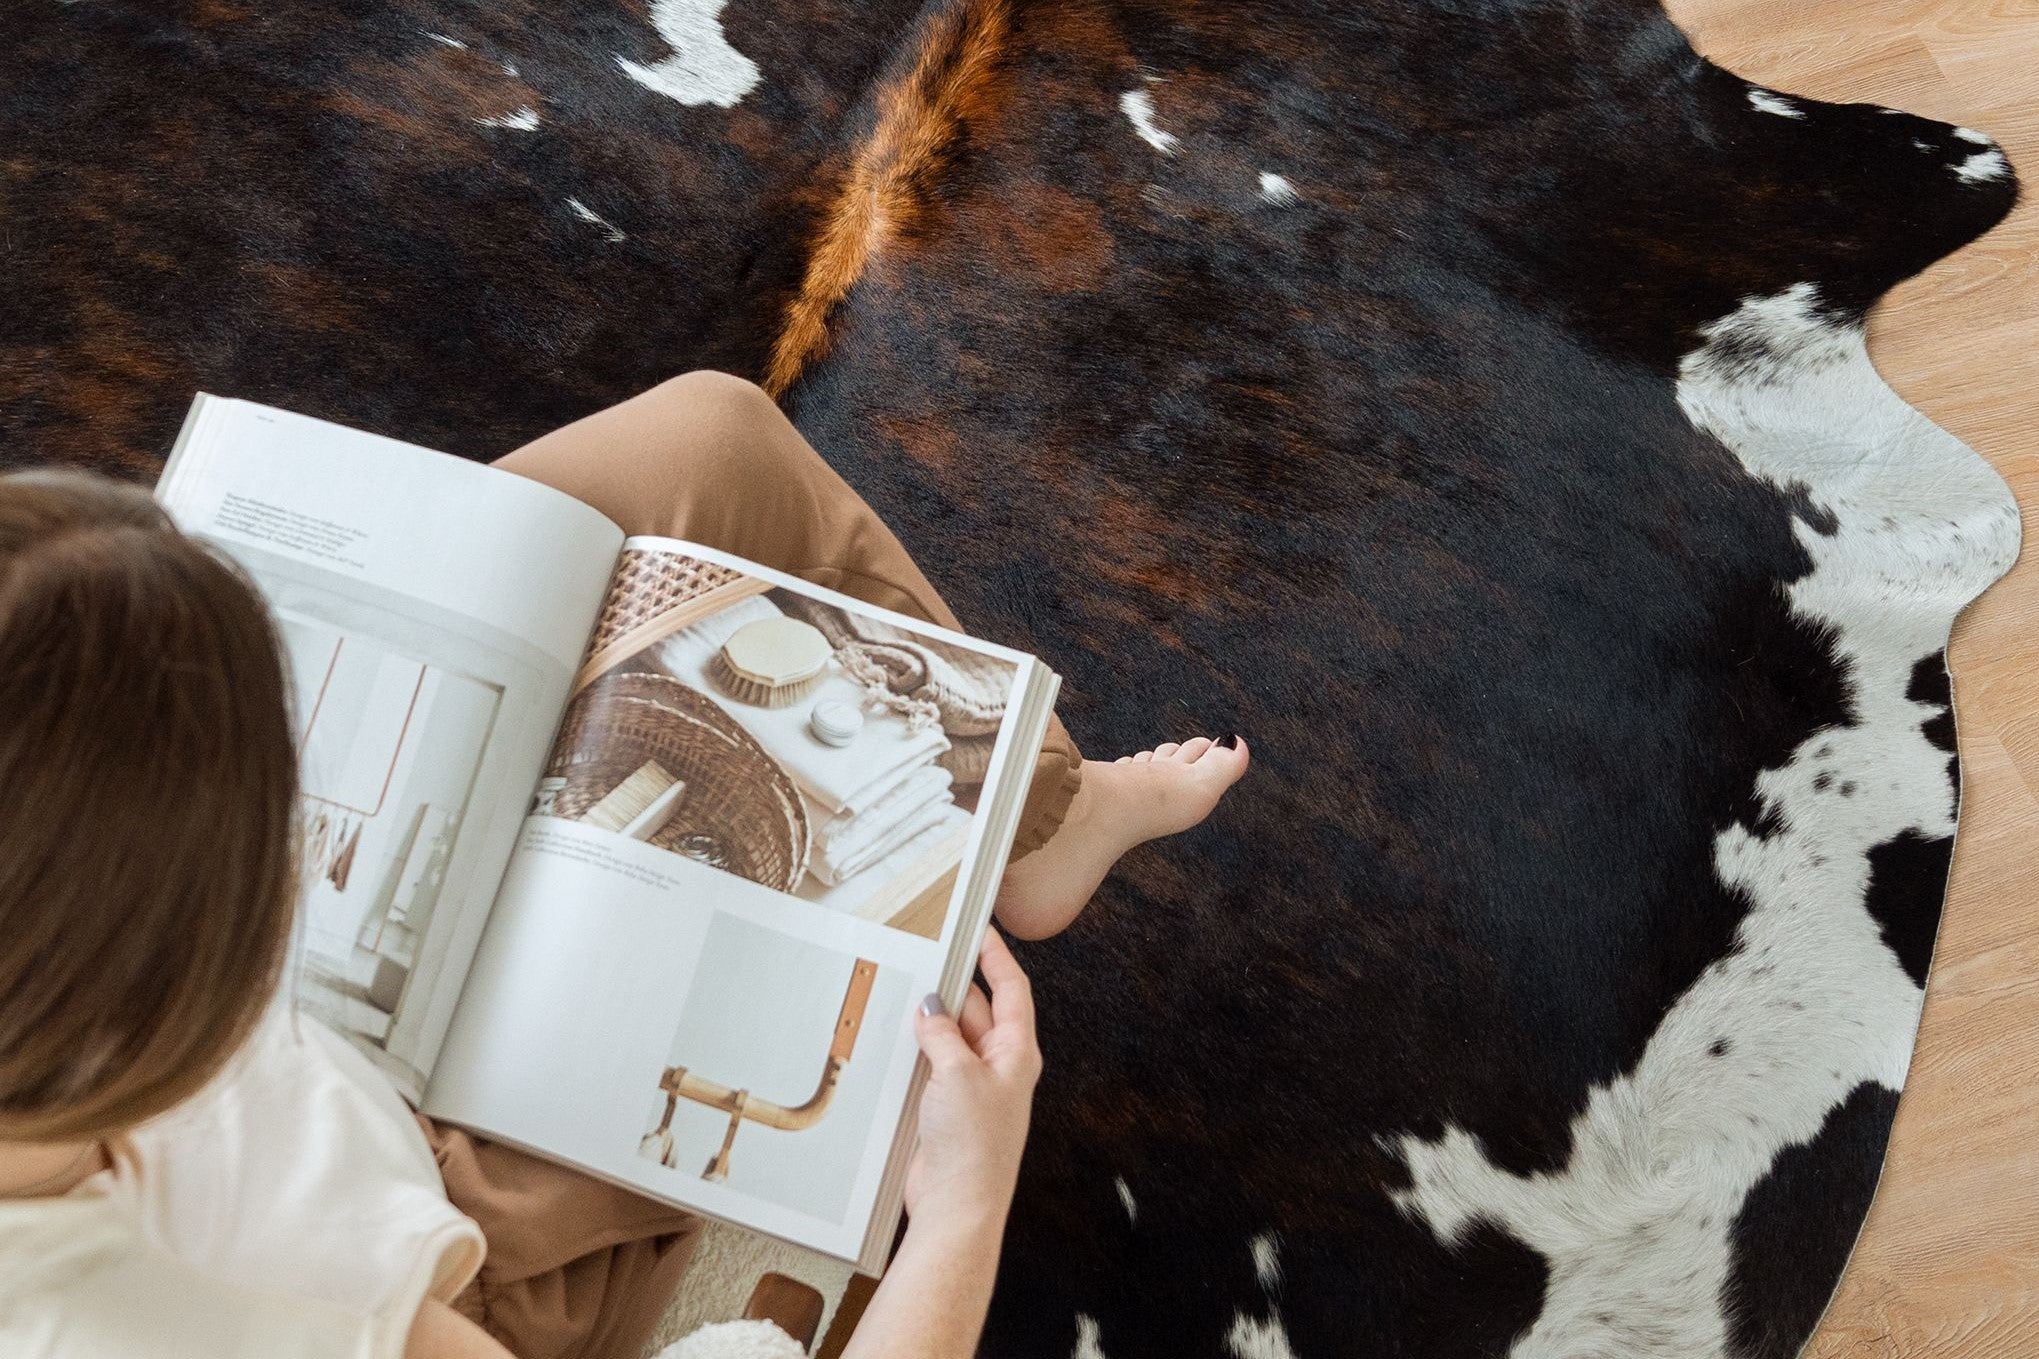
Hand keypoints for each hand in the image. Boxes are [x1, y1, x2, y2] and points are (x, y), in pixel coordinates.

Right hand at [905, 928, 1041, 1226]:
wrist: (957, 1205)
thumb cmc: (974, 1147)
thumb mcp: (957, 1074)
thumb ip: (943, 1035)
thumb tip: (932, 1009)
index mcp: (1016, 1053)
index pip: (1011, 990)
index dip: (997, 958)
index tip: (982, 931)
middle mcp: (999, 1067)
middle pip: (979, 1011)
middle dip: (955, 988)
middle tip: (929, 961)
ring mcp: (973, 1088)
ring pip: (953, 1038)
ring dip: (933, 1022)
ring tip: (909, 997)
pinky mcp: (949, 1108)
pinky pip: (934, 1065)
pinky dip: (919, 1050)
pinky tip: (900, 1041)